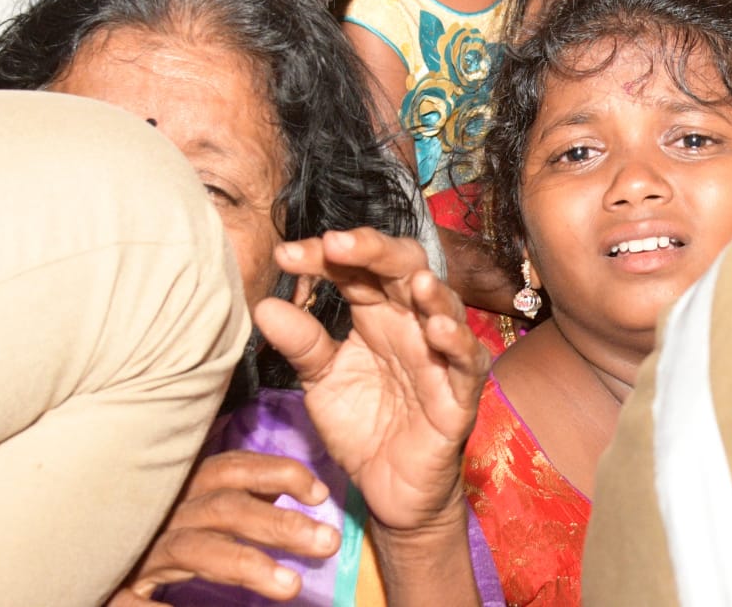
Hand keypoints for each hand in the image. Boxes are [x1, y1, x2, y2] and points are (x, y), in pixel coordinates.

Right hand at [108, 451, 340, 603]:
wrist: (71, 551)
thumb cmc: (145, 529)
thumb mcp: (190, 505)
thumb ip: (237, 497)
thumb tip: (293, 489)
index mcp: (183, 485)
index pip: (234, 469)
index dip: (279, 474)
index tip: (321, 492)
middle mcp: (164, 511)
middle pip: (226, 508)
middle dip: (279, 523)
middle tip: (328, 542)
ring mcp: (138, 550)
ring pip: (199, 551)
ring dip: (246, 565)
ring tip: (292, 587)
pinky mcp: (113, 587)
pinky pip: (139, 602)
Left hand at [254, 229, 490, 532]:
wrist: (388, 488)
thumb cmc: (362, 423)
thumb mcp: (322, 380)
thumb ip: (301, 342)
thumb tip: (264, 304)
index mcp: (376, 311)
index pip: (355, 268)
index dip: (323, 257)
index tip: (285, 256)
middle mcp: (410, 321)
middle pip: (403, 266)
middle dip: (374, 249)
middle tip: (336, 243)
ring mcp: (439, 353)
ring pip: (445, 304)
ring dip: (431, 290)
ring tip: (414, 279)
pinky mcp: (460, 392)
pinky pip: (468, 360)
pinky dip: (457, 342)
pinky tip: (438, 329)